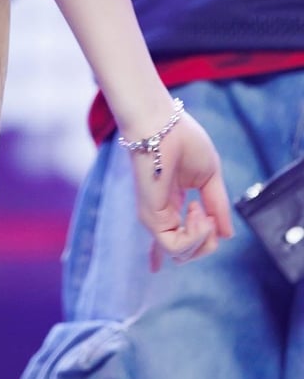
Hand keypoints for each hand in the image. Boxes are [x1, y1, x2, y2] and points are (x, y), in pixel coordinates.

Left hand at [126, 110, 233, 270]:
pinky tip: (200, 214)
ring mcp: (155, 215)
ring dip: (202, 238)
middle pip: (183, 251)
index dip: (187, 247)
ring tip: (202, 211)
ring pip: (180, 252)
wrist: (164, 125)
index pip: (173, 236)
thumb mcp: (209, 178)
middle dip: (206, 243)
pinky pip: (174, 245)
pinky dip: (194, 237)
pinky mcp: (151, 216)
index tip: (216, 232)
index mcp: (172, 201)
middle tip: (210, 216)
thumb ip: (218, 207)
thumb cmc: (183, 141)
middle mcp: (162, 212)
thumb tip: (227, 235)